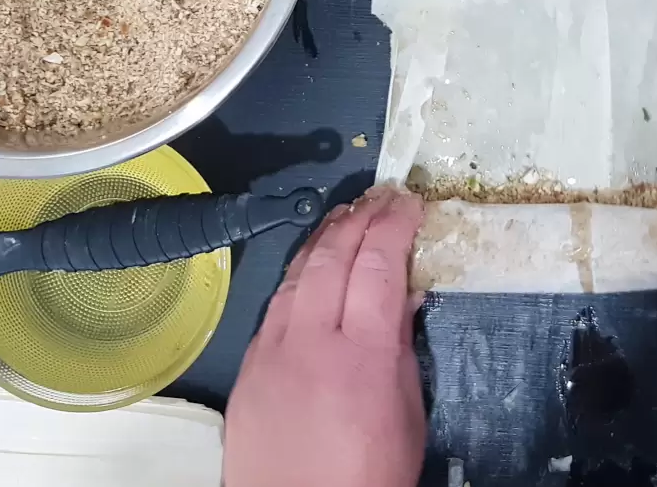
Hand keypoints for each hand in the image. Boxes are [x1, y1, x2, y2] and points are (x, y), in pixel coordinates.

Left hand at [225, 188, 426, 486]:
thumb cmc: (366, 481)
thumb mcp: (408, 417)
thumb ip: (403, 353)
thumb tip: (403, 303)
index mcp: (364, 356)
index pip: (379, 265)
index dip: (395, 225)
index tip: (409, 204)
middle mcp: (312, 344)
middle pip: (334, 256)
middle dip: (360, 217)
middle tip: (382, 197)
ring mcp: (272, 353)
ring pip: (297, 273)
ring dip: (324, 238)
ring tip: (348, 217)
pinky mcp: (247, 370)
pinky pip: (274, 305)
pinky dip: (298, 276)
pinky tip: (311, 268)